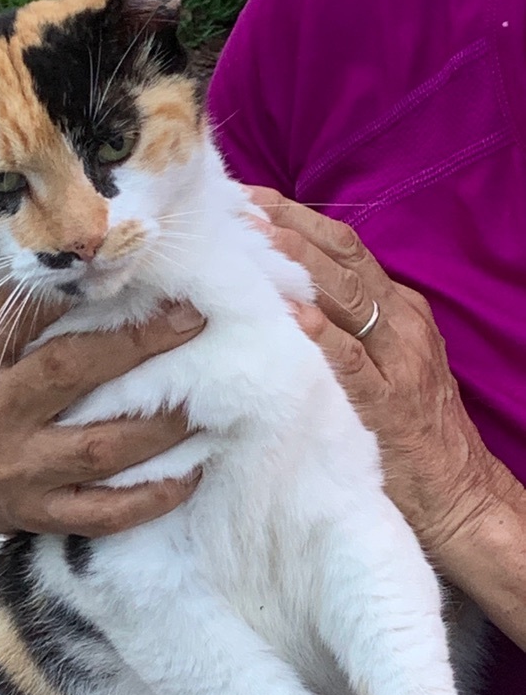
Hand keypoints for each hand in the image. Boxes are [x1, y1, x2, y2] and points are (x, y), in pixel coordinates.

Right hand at [0, 273, 203, 535]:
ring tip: (208, 400)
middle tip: (193, 318)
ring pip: (100, 446)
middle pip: (71, 368)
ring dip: (161, 425)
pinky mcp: (41, 514)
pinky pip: (105, 513)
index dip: (77, 285)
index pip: (22, 309)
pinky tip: (192, 475)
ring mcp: (19, 468)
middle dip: (139, 343)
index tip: (134, 261)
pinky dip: (151, 498)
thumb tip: (12, 236)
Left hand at [247, 187, 510, 559]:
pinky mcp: (389, 404)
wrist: (458, 494)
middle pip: (342, 258)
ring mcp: (399, 361)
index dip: (296, 219)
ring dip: (299, 263)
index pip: (343, 249)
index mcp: (398, 310)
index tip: (248, 200)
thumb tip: (283, 303)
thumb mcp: (381, 368)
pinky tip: (291, 313)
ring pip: (348, 296)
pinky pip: (352, 361)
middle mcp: (401, 323)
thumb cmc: (407, 433)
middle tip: (237, 207)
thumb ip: (344, 333)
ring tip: (254, 239)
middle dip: (288, 228)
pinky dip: (322, 335)